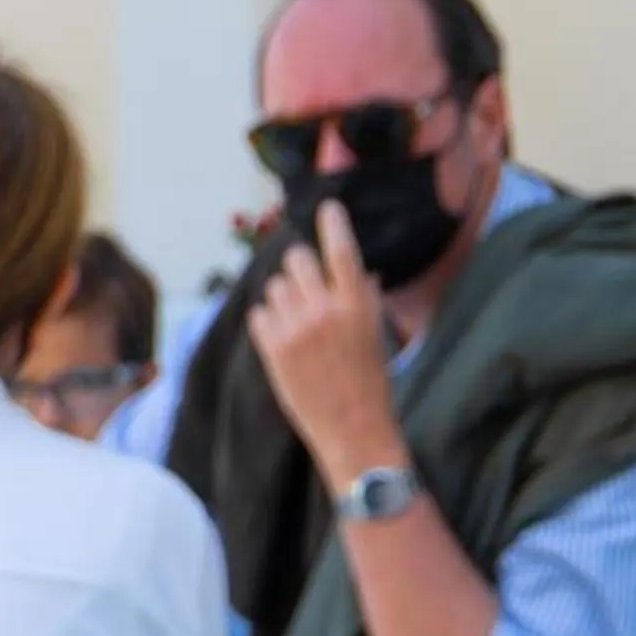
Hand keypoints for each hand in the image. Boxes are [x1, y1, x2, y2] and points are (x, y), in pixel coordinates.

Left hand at [247, 201, 406, 487]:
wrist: (353, 429)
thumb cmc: (371, 381)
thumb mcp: (377, 334)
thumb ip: (365, 298)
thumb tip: (359, 271)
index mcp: (358, 302)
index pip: (341, 248)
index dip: (333, 222)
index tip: (327, 207)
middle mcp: (324, 308)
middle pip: (296, 259)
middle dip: (300, 268)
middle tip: (306, 286)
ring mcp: (295, 327)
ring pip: (274, 286)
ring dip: (284, 297)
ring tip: (298, 322)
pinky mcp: (272, 348)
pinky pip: (258, 314)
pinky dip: (268, 321)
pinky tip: (283, 339)